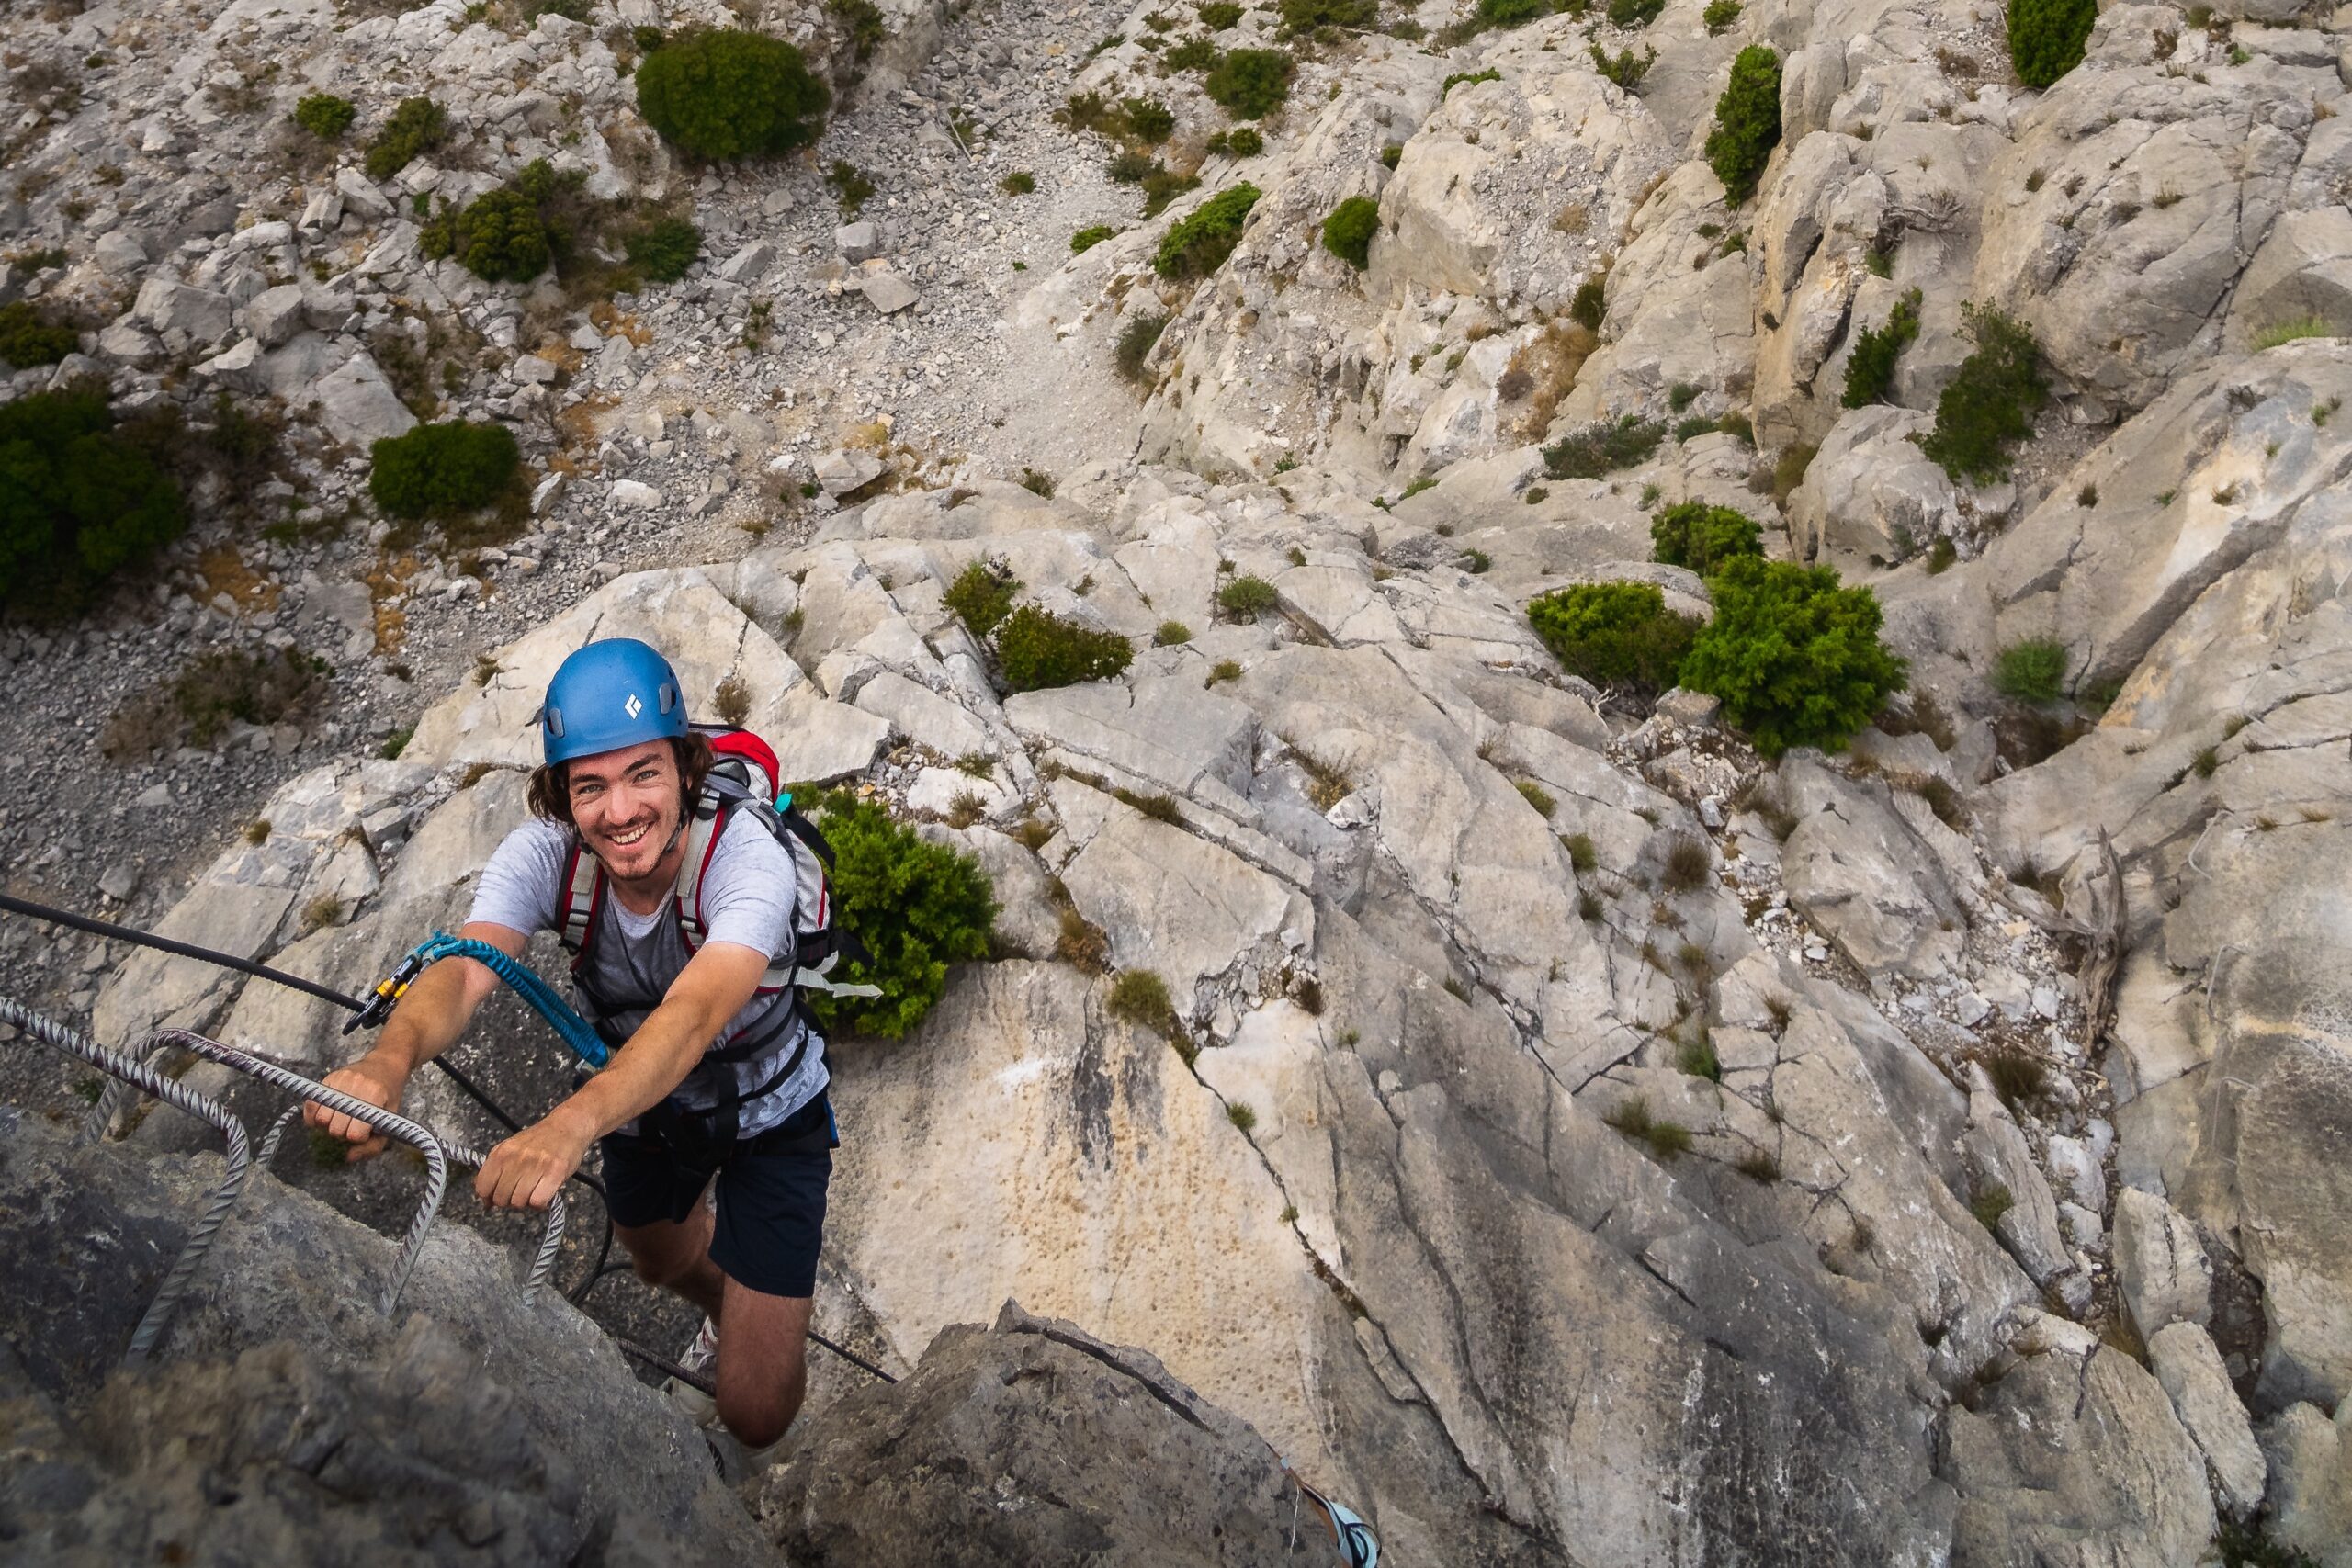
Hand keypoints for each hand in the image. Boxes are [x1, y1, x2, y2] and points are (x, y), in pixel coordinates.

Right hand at [305, 1055, 406, 1162]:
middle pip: (334, 1128)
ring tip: (339, 1120)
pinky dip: (313, 1115)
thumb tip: (349, 1158)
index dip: (357, 1138)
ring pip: (320, 1118)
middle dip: (341, 1133)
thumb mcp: (390, 1122)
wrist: (386, 1065)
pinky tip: (325, 1115)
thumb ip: (373, 1146)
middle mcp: (356, 1086)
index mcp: (375, 1096)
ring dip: (327, 1126)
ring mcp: (341, 1079)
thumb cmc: (389, 1097)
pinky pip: (311, 1104)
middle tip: (350, 1126)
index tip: (363, 1132)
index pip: (355, 1134)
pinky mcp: (329, 1077)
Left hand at [475, 1119, 589, 1211]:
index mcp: (501, 1153)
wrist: (567, 1127)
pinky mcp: (555, 1172)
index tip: (496, 1197)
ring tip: (533, 1191)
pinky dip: (540, 1204)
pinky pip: (538, 1202)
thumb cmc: (539, 1141)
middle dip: (509, 1201)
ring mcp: (536, 1165)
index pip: (482, 1187)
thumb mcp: (510, 1149)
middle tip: (519, 1193)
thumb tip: (486, 1201)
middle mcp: (516, 1158)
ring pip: (518, 1202)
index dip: (488, 1198)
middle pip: (501, 1199)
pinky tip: (544, 1195)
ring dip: (526, 1202)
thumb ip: (495, 1171)